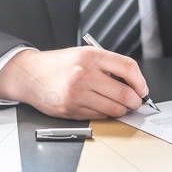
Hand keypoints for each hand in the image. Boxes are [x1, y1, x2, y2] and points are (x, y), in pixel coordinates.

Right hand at [0, 47, 148, 119]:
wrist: (29, 75)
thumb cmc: (58, 65)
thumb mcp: (83, 55)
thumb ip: (107, 66)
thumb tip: (134, 84)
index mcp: (90, 56)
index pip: (128, 68)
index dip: (140, 82)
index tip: (142, 89)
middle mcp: (84, 74)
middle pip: (125, 93)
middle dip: (135, 101)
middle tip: (135, 101)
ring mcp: (77, 93)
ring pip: (114, 109)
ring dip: (121, 110)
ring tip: (118, 105)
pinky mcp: (71, 109)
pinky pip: (99, 116)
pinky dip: (104, 114)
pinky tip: (99, 106)